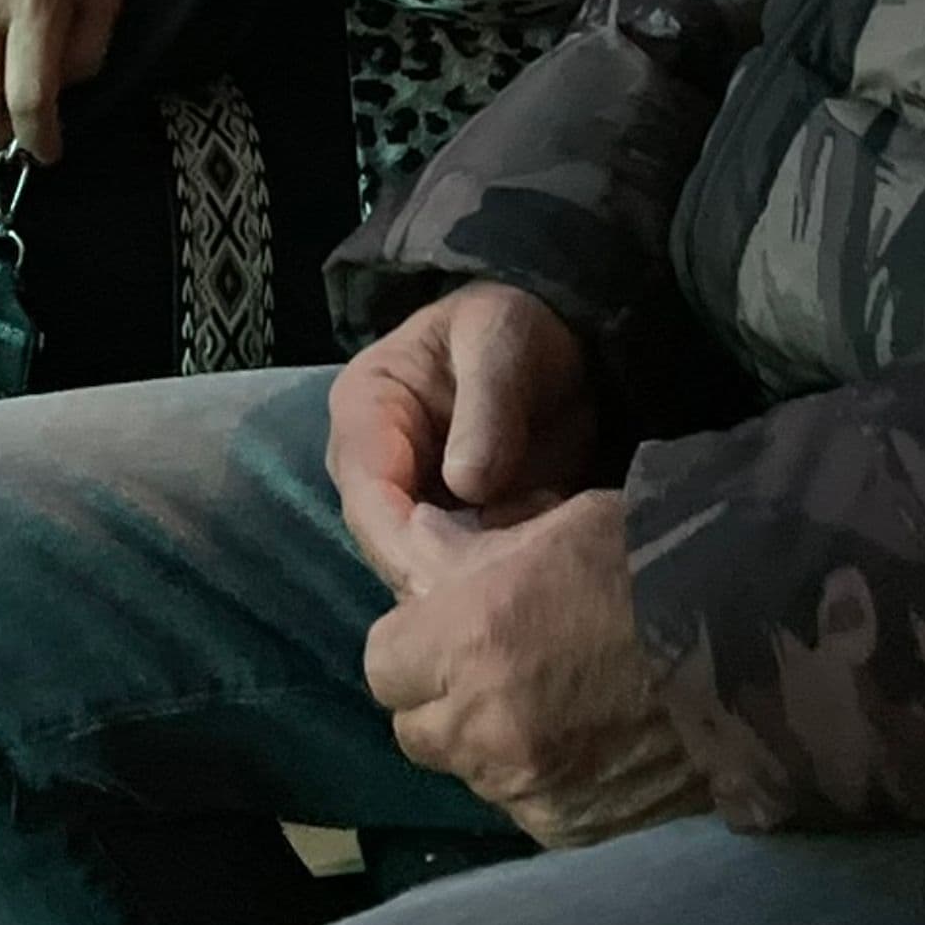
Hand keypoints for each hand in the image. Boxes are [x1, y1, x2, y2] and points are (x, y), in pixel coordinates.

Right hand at [327, 285, 595, 600]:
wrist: (560, 342)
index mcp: (365, 409)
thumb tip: (468, 485)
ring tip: (536, 577)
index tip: (459, 581)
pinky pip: (464, 571)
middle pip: (390, 545)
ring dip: (476, 584)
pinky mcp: (454, 530)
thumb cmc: (515, 327)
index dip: (405, 546)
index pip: (368, 496)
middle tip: (509, 598)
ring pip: (425, 567)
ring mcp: (414, 502)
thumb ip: (487, 406)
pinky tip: (543, 571)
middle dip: (443, 577)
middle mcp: (375, 466)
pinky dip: (499, 579)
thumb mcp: (502, 343)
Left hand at [362, 486, 703, 849]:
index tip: (449, 625)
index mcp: (470, 639)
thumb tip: (406, 552)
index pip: (380, 663)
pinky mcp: (572, 834)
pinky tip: (584, 744)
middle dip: (440, 696)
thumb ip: (465, 554)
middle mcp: (485, 727)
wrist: (763, 648)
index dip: (412, 642)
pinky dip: (536, 781)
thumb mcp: (551, 525)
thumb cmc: (654, 564)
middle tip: (494, 666)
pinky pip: (521, 808)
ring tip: (548, 703)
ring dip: (486, 743)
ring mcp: (529, 791)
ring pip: (466, 773)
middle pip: (413, 727)